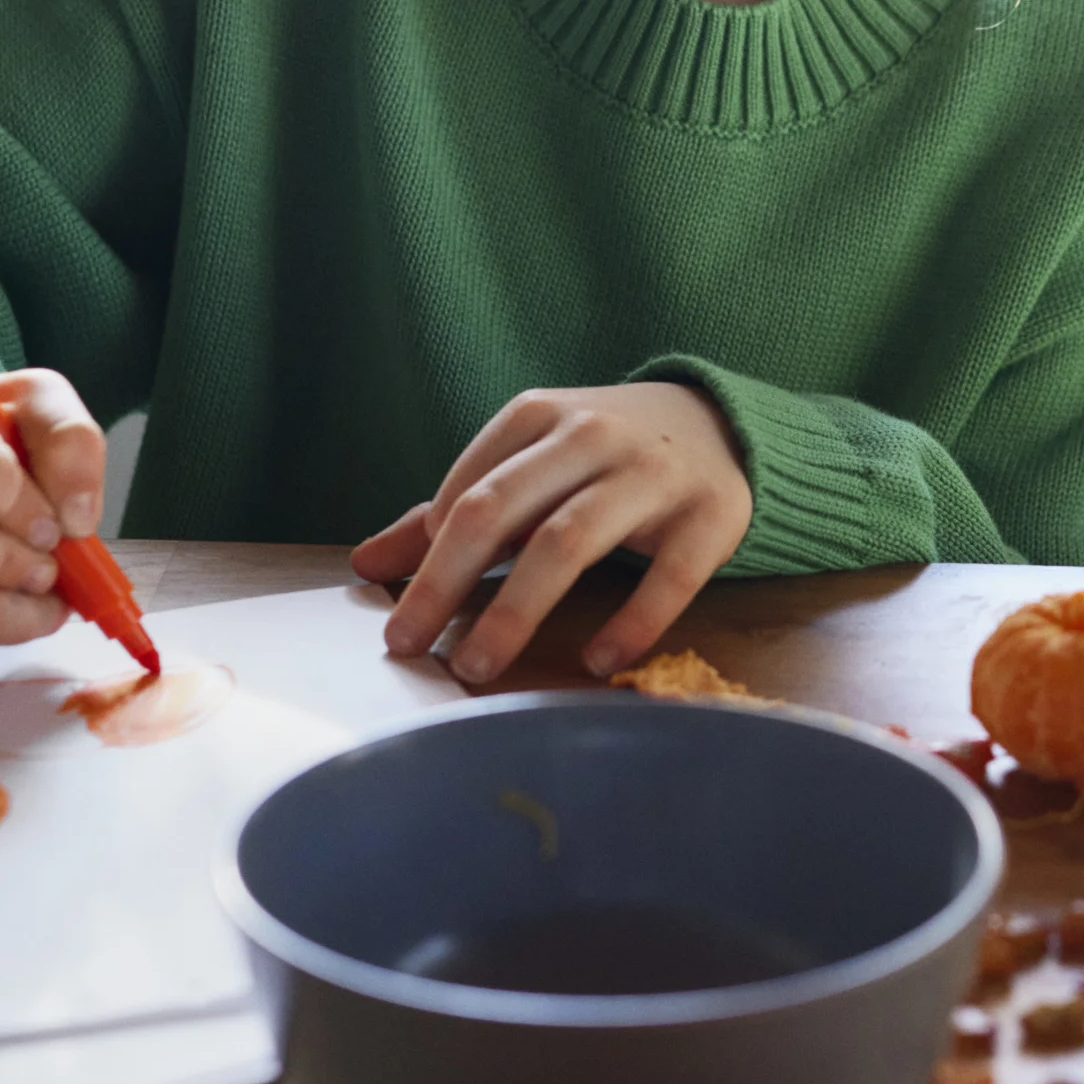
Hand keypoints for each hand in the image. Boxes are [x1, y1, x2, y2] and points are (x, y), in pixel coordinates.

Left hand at [355, 383, 752, 684]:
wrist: (719, 423)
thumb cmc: (600, 456)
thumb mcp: (527, 467)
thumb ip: (451, 513)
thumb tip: (364, 565)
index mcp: (538, 417)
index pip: (466, 489)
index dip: (428, 554)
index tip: (404, 609)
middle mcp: (591, 435)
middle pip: (502, 511)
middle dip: (445, 583)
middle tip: (407, 646)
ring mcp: (653, 473)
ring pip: (569, 540)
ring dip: (516, 610)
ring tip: (478, 666)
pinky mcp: (711, 515)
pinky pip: (668, 578)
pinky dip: (630, 623)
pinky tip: (596, 661)